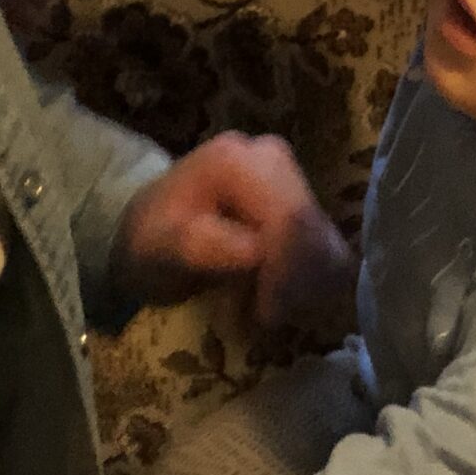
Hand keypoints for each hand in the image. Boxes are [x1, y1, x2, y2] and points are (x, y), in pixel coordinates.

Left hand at [113, 132, 354, 331]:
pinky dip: (311, 276)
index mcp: (238, 161)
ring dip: (306, 282)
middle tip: (267, 318)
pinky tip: (282, 295)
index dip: (286, 272)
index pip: (289, 218)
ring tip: (269, 308)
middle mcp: (273, 156)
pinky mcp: (301, 196)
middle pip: (312, 226)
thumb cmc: (151, 239)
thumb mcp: (159, 247)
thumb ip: (203, 246)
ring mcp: (290, 174)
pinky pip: (325, 241)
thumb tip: (257, 252)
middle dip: (296, 280)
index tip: (264, 315)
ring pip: (326, 236)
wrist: (150, 226)